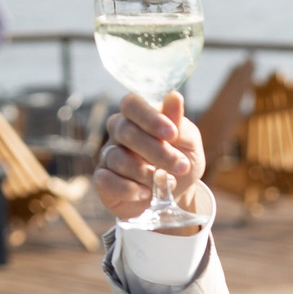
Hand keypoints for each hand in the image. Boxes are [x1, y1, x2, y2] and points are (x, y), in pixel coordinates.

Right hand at [93, 92, 203, 224]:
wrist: (176, 196)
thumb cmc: (181, 162)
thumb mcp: (189, 144)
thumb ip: (179, 123)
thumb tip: (174, 96)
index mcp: (139, 117)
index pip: (132, 104)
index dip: (149, 117)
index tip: (172, 134)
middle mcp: (119, 132)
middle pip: (126, 132)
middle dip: (157, 151)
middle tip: (182, 166)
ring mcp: (108, 155)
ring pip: (118, 158)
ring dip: (147, 174)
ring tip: (168, 183)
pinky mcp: (103, 179)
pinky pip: (106, 180)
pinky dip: (129, 189)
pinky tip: (146, 193)